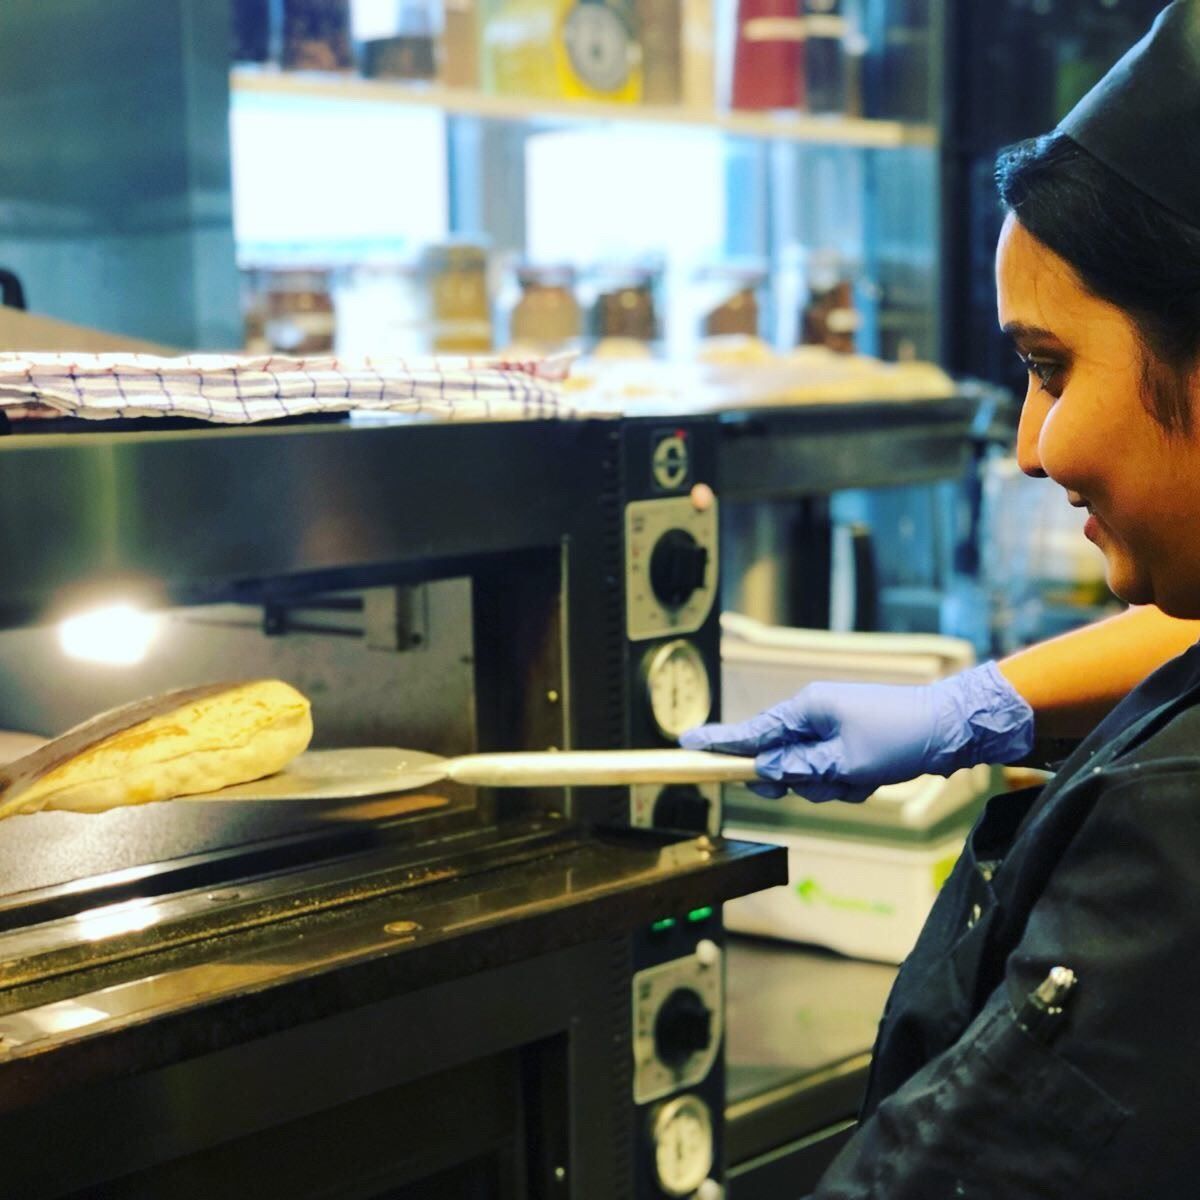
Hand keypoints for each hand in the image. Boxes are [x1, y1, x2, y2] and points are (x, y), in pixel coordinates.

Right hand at [680, 661, 1033, 801]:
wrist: (952, 727)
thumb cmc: (899, 736)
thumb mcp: (845, 761)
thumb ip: (798, 768)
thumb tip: (763, 770)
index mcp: (806, 708)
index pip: (750, 730)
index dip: (718, 742)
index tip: (685, 744)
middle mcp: (813, 714)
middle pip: (778, 759)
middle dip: (800, 780)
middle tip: (829, 779)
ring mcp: (831, 728)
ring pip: (806, 772)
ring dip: (830, 785)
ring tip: (863, 777)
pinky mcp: (848, 742)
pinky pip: (830, 773)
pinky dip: (848, 782)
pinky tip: (872, 777)